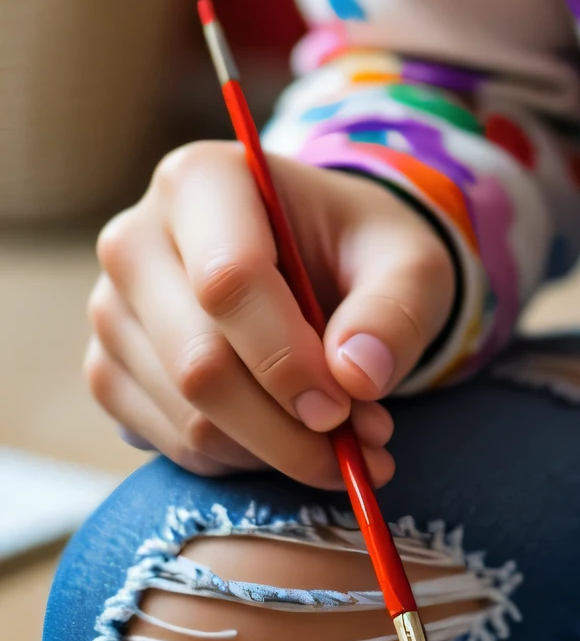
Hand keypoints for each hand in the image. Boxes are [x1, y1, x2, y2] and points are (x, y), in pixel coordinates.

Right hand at [87, 142, 455, 487]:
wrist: (318, 260)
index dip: (288, 358)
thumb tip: (357, 376)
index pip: (228, 280)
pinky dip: (240, 460)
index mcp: (202, 180)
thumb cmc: (360, 248)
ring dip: (274, 450)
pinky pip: (169, 444)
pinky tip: (288, 437)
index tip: (345, 406)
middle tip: (362, 444)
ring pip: (185, 415)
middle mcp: (136, 239)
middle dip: (288, 423)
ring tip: (342, 439)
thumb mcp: (409, 261)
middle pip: (199, 361)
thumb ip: (395, 310)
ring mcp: (112, 309)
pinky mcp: (109, 370)